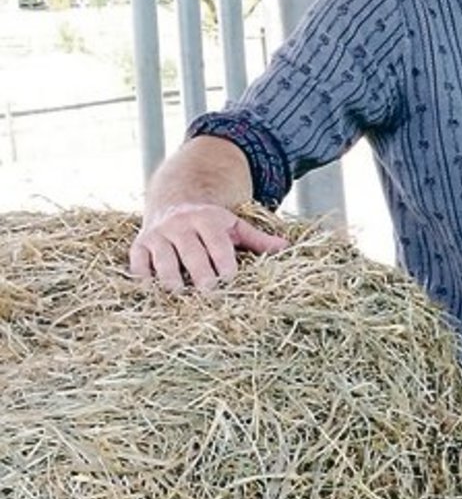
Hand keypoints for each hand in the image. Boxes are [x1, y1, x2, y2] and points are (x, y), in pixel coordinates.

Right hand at [129, 202, 286, 295]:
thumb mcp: (234, 226)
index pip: (217, 244)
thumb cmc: (210, 223)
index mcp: (207, 220)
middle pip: (191, 253)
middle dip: (200, 273)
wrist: (173, 201)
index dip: (223, 262)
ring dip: (171, 279)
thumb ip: (257, 240)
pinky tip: (152, 294)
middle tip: (209, 294)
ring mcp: (158, 235)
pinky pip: (138, 262)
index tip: (231, 280)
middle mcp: (180, 225)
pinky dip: (143, 278)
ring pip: (164, 259)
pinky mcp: (140, 245)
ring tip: (180, 296)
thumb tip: (286, 247)